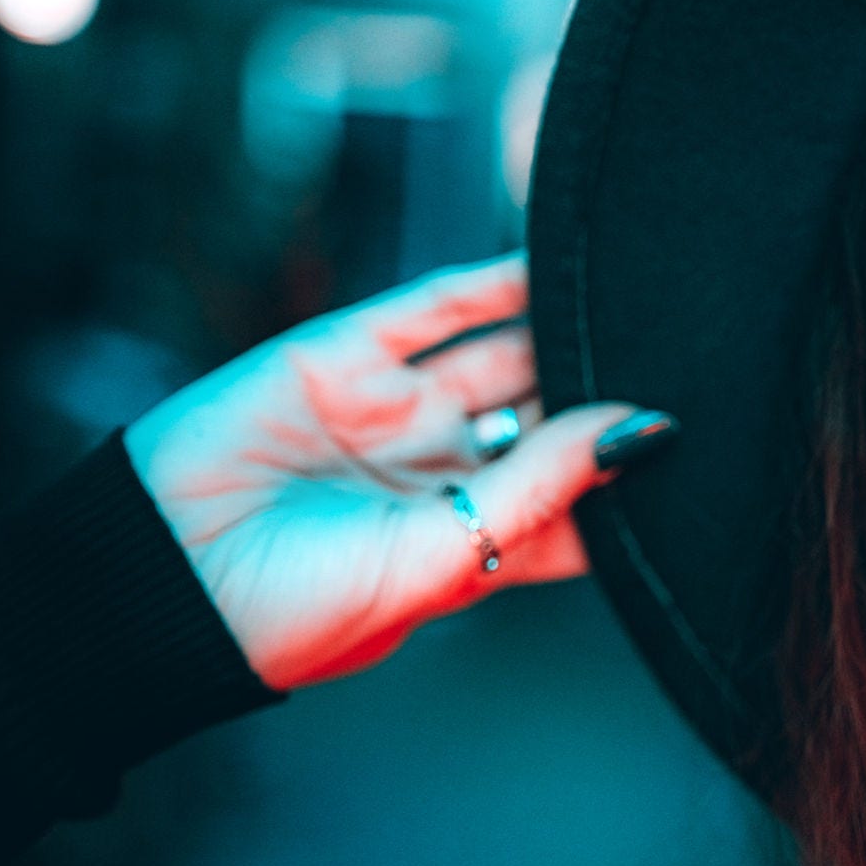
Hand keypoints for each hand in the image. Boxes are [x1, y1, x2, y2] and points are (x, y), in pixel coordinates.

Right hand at [121, 250, 673, 691]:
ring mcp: (391, 411)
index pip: (576, 498)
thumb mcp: (444, 559)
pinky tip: (553, 254)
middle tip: (695, 342)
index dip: (632, 467)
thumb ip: (542, 489)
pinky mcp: (341, 357)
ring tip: (641, 289)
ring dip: (563, 324)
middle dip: (608, 381)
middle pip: (548, 413)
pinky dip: (493, 278)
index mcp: (470, 542)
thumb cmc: (300, 611)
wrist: (158, 583)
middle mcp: (438, 472)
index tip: (706, 431)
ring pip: (501, 352)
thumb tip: (644, 432)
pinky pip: (433, 307)